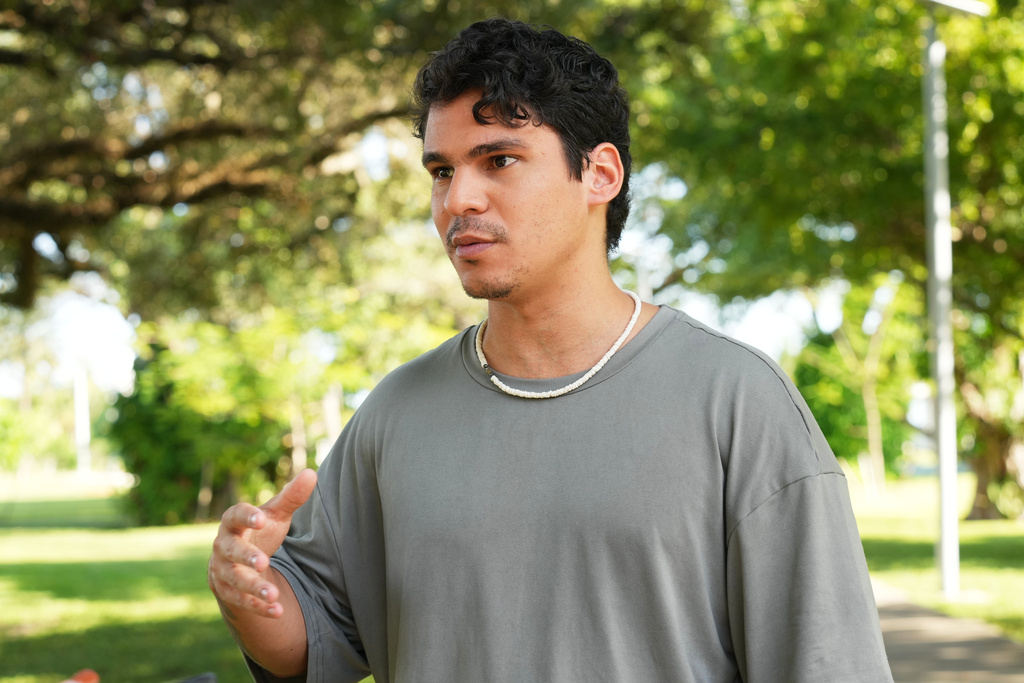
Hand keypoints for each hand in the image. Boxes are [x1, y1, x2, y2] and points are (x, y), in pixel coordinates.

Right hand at [208, 468, 317, 617]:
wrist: (241, 560)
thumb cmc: (261, 531)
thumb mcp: (276, 514)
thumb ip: (292, 496)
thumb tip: (312, 473)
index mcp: (233, 522)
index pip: (234, 516)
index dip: (246, 517)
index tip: (261, 519)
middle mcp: (222, 546)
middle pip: (230, 551)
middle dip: (245, 557)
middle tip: (264, 562)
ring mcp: (222, 570)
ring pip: (233, 580)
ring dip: (253, 587)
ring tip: (274, 593)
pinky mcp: (226, 591)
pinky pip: (240, 601)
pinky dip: (258, 606)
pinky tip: (278, 611)